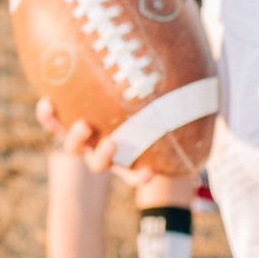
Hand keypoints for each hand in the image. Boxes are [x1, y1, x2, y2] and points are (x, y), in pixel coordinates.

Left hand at [34, 98, 171, 195]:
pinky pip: (52, 123)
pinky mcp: (62, 122)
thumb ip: (181, 99)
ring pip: (76, 147)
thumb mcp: (162, 104)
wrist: (99, 96)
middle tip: (111, 144)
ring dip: (77, 139)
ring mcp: (82, 138)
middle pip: (100, 163)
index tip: (150, 173)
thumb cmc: (143, 102)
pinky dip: (48, 117)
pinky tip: (46, 102)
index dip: (139, 176)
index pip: (134, 173)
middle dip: (105, 158)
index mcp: (126, 154)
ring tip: (83, 124)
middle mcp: (103, 149)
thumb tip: (212, 81)